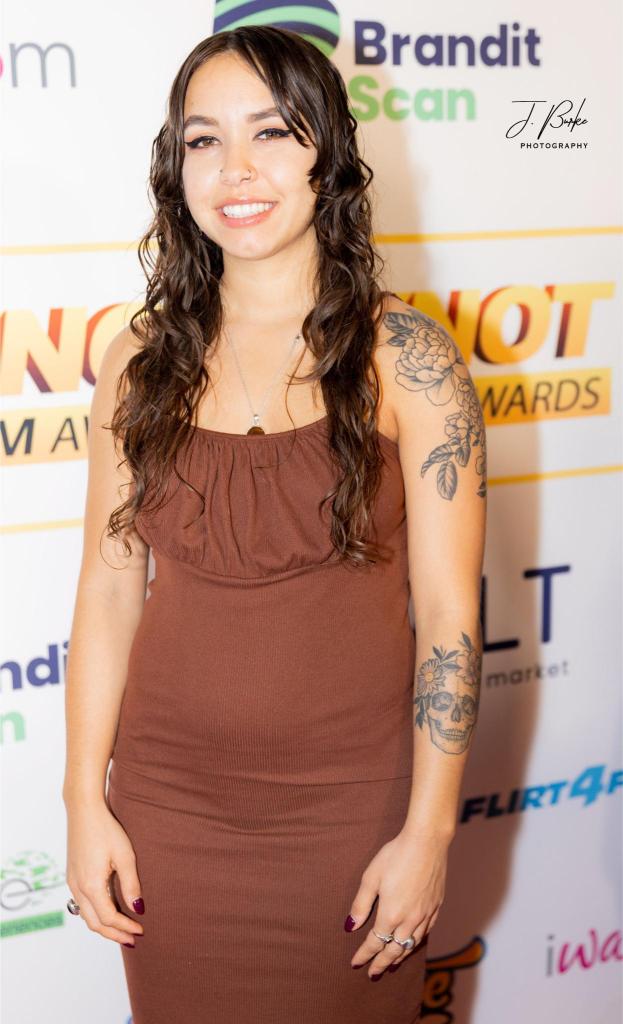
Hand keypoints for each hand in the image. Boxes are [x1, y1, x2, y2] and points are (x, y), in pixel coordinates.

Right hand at [65, 799, 144, 946]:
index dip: (125, 927)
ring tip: (122, 930)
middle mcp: (78, 888)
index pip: (109, 918)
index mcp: (91, 885)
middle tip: (132, 939)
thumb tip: (138, 909)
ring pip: (86, 915)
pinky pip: (82, 904)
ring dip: (104, 926)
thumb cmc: (106, 830)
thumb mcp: (125, 855)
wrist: (84, 810)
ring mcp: (72, 882)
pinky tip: (108, 910)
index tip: (141, 930)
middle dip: (113, 934)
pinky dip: (95, 913)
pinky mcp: (72, 875)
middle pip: (94, 923)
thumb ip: (131, 885)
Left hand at [346, 827, 449, 977]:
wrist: (427, 841)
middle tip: (373, 973)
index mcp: (391, 914)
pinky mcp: (436, 906)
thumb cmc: (396, 855)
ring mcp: (426, 914)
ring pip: (412, 943)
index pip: (375, 942)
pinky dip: (416, 942)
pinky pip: (425, 932)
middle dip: (382, 963)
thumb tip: (351, 926)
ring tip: (391, 964)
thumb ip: (361, 904)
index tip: (356, 963)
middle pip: (395, 949)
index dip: (364, 954)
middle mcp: (410, 919)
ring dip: (400, 956)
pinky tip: (413, 942)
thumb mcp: (371, 877)